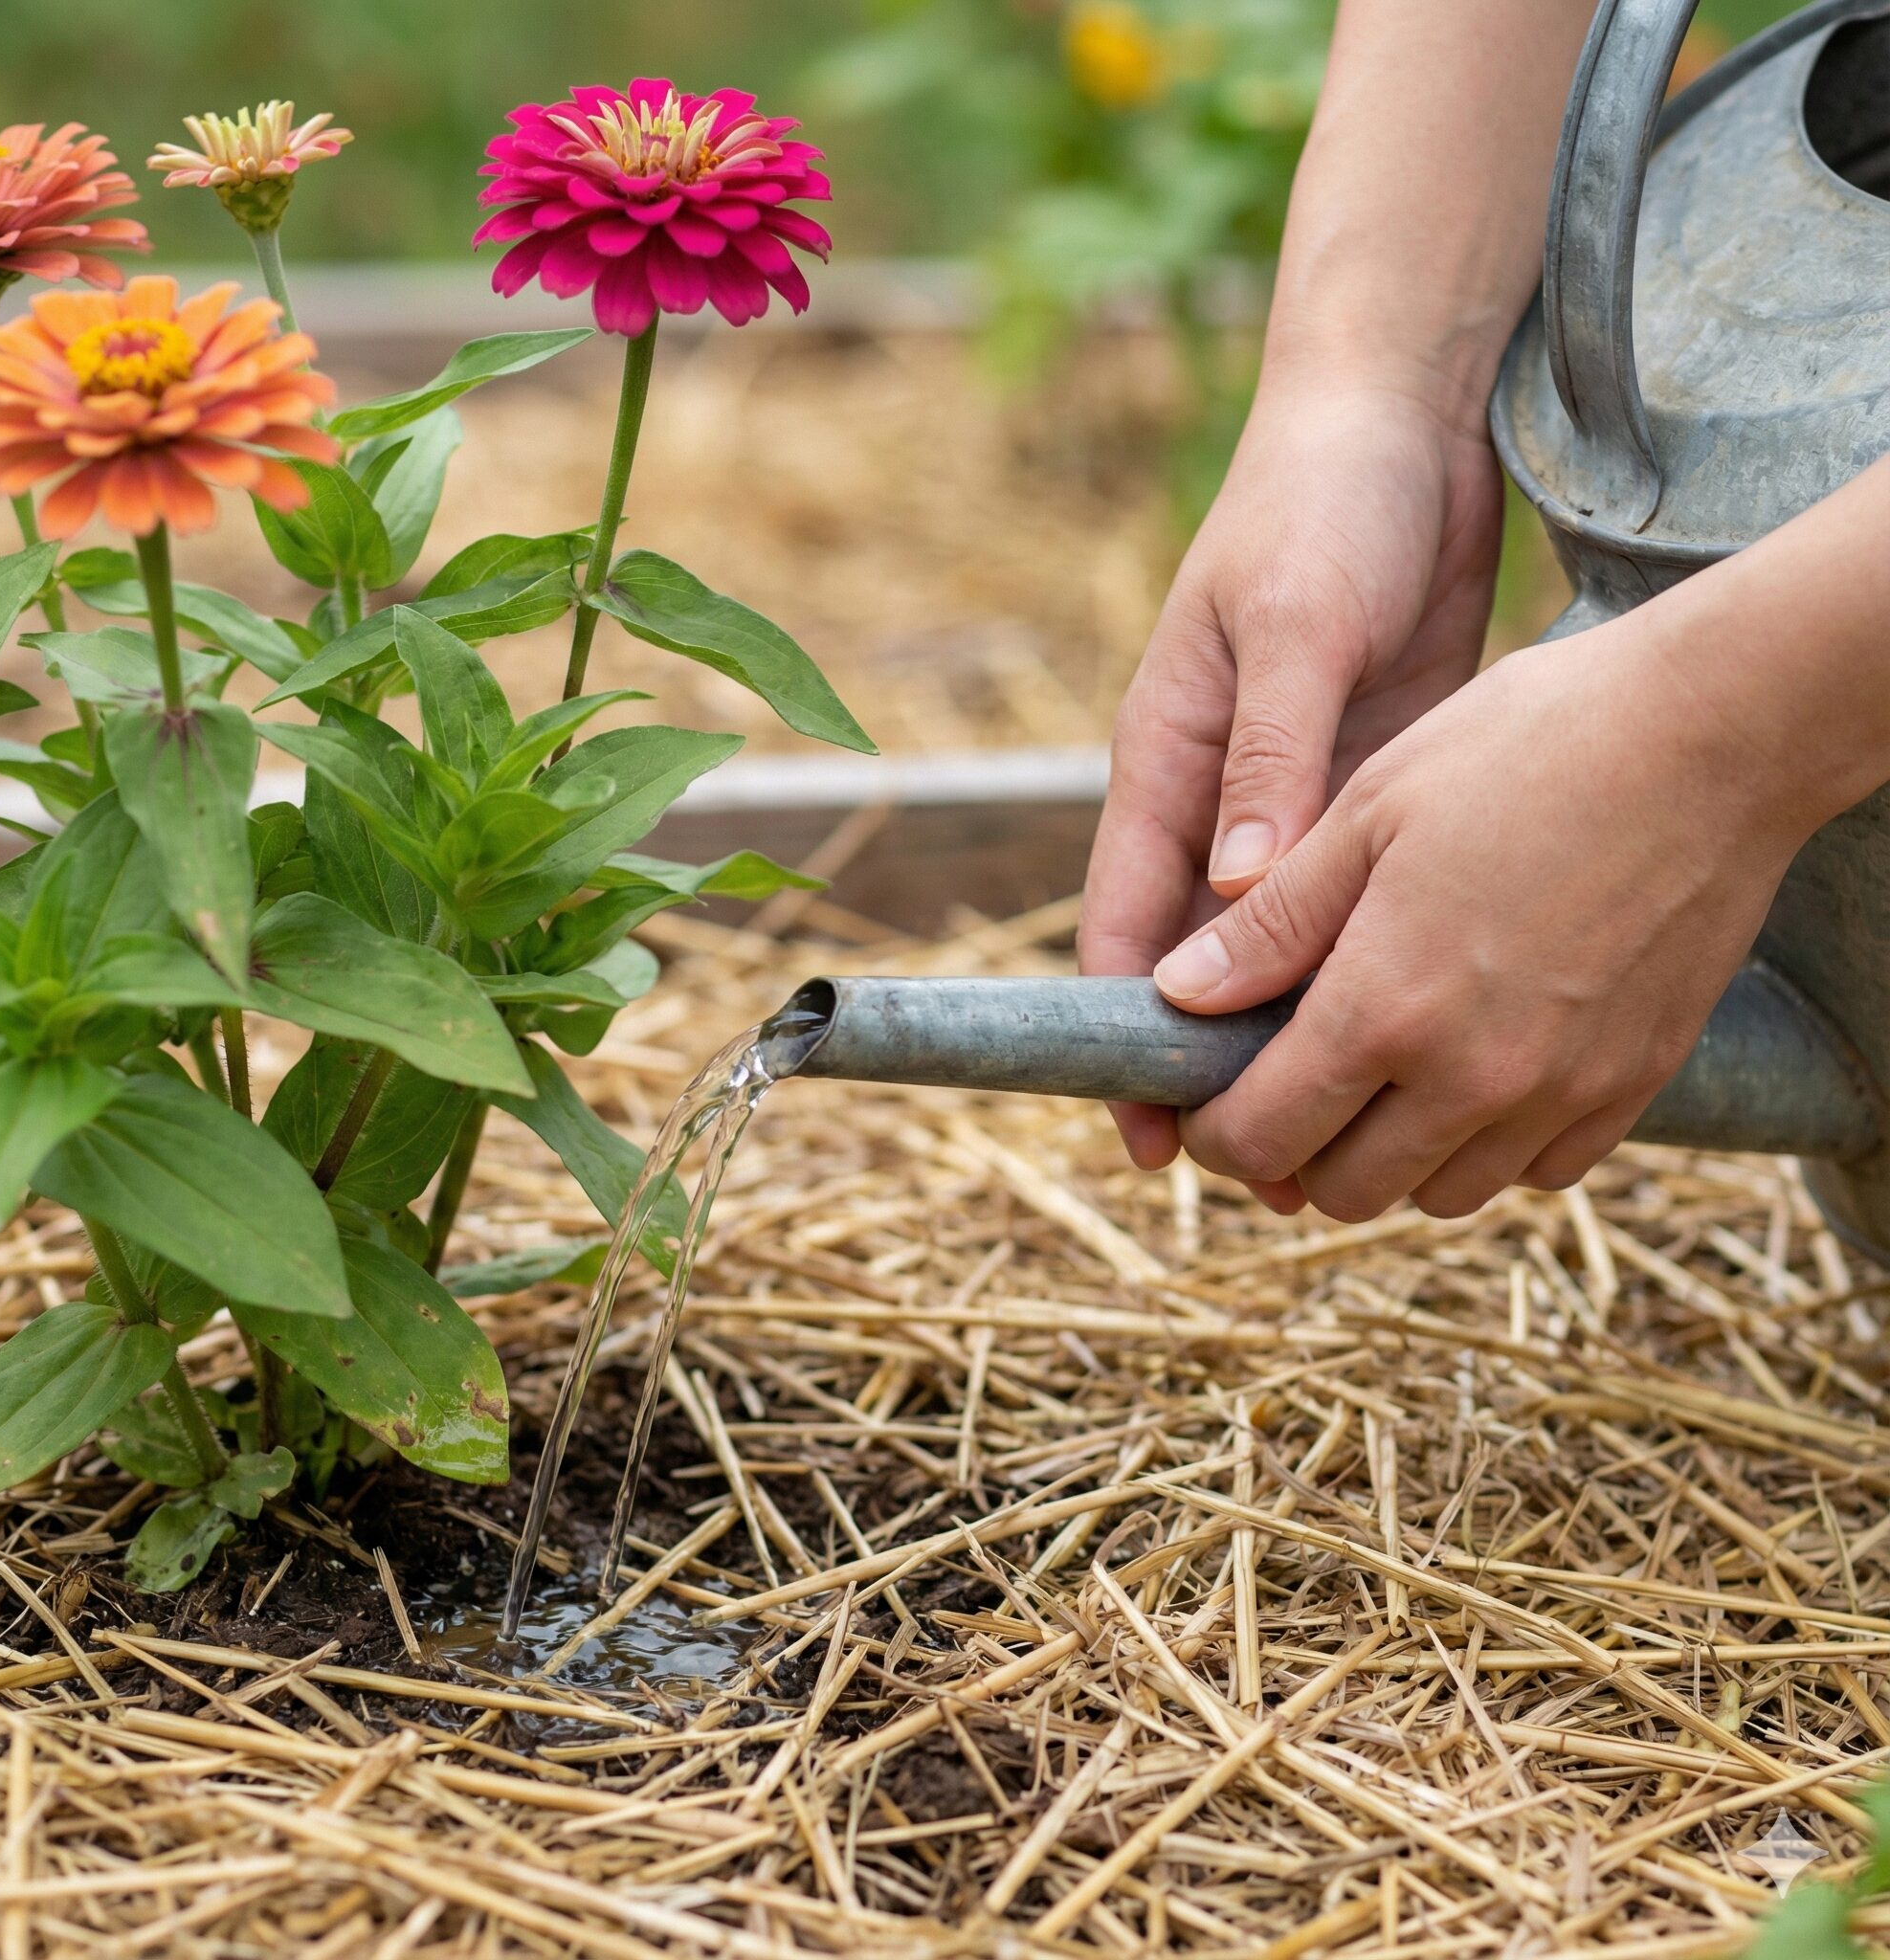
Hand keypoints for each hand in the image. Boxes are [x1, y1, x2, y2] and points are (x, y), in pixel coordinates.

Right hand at [1080, 374, 1503, 1168]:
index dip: (1124, 1031)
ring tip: (1338, 1126)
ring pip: (1278, 947)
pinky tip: (1396, 1034)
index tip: (1143, 1130)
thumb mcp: (1290, 624)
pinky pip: (1351, 904)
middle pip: (1200, 960)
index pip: (1127, 924)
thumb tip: (1240, 893)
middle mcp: (1219, 799)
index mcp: (1167, 761)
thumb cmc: (1319, 508)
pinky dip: (1362, 971)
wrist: (1400, 426)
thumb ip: (1267, 756)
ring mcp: (1291, 800)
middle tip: (1259, 1168)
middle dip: (1215, 1061)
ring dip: (1295, 1032)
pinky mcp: (1364, 789)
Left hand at [1150, 614, 1810, 1220]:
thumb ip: (1269, 928)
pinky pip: (1535, 1170)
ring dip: (1388, 1156)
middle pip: (1344, 1190)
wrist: (1717, 733)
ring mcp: (1563, 1091)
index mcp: (1386, 1009)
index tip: (1205, 1098)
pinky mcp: (1634, 1084)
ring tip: (1376, 1073)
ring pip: (1439, 1193)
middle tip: (1282, 1083)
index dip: (1214, 1132)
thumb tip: (1178, 997)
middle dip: (1292, 1151)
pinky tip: (1472, 1068)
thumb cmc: (1526, 746)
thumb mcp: (1366, 814)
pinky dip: (1486, 1146)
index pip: (1263, 1136)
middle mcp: (1475, 1078)